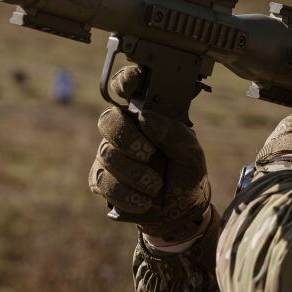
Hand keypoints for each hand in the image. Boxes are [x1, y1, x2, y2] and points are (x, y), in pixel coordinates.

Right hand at [89, 66, 211, 242]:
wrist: (180, 212)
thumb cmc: (186, 174)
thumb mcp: (191, 153)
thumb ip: (173, 133)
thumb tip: (145, 118)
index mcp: (147, 116)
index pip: (128, 88)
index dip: (125, 80)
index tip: (132, 82)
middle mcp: (124, 130)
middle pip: (108, 120)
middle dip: (127, 139)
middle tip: (148, 153)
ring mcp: (109, 154)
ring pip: (108, 155)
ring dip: (136, 175)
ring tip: (157, 186)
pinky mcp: (100, 180)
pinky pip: (104, 182)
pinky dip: (128, 194)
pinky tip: (145, 200)